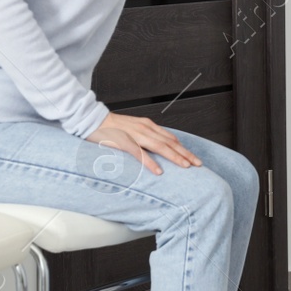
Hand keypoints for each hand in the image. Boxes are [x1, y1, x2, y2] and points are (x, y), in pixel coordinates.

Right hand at [85, 112, 201, 175]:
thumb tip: (159, 147)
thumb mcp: (134, 129)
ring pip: (159, 147)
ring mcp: (135, 135)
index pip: (171, 138)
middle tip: (198, 164)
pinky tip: (158, 171)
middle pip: (169, 143)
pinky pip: (139, 153)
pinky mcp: (123, 141)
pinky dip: (150, 162)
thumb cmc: (112, 127)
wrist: (92, 119)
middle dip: (185, 154)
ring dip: (174, 157)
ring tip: (185, 166)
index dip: (183, 148)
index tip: (194, 158)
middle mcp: (145, 128)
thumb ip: (146, 137)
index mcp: (148, 126)